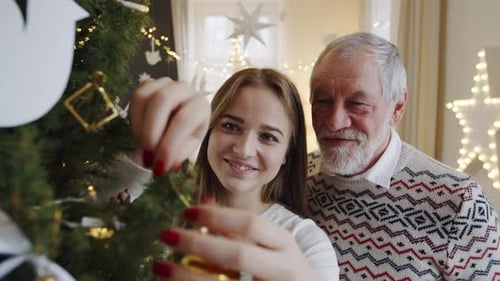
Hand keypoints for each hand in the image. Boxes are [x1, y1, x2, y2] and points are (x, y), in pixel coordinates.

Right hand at [128, 77, 209, 175]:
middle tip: (147, 156)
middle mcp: (184, 89)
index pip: (183, 120)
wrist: (183, 116)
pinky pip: (134, 97)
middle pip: (162, 100)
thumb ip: (178, 154)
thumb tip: (164, 163)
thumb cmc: (187, 132)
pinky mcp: (148, 84)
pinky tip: (139, 135)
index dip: (168, 145)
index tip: (159, 167)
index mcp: (199, 104)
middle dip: (150, 131)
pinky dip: (133, 119)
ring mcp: (164, 83)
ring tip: (144, 148)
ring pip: (144, 97)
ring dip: (139, 127)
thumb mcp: (188, 146)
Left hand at [152, 204, 317, 280]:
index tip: (187, 212)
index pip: (250, 223)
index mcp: (284, 244)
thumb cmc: (285, 271)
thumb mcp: (271, 247)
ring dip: (187, 276)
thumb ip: (240, 230)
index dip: (217, 216)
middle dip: (199, 243)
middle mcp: (284, 268)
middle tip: (166, 235)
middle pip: (238, 254)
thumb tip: (204, 202)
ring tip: (160, 266)